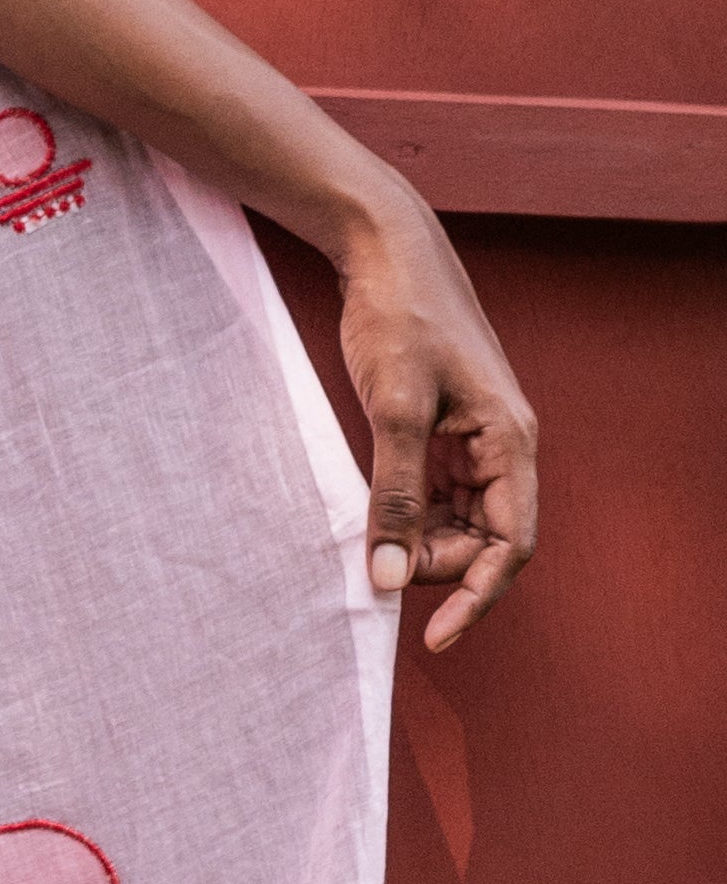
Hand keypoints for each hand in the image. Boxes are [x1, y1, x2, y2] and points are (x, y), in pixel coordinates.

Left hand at [331, 182, 538, 652]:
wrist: (384, 246)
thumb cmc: (398, 315)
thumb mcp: (394, 408)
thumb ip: (393, 495)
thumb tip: (388, 576)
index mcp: (511, 441)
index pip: (511, 544)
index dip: (477, 596)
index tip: (435, 637)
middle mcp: (503, 444)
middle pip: (485, 537)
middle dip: (439, 566)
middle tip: (378, 572)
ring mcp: (474, 435)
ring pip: (459, 517)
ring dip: (421, 541)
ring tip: (372, 548)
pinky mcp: (444, 425)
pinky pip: (437, 490)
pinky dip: (409, 512)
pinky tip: (373, 517)